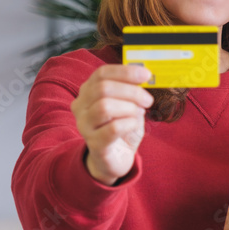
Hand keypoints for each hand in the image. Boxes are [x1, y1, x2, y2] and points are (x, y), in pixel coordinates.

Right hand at [71, 64, 153, 184]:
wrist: (116, 157)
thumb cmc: (122, 127)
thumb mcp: (128, 103)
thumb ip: (132, 89)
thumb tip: (145, 74)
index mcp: (88, 91)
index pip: (101, 73)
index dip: (125, 72)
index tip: (146, 75)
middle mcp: (80, 106)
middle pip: (103, 89)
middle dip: (131, 91)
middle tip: (147, 100)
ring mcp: (84, 126)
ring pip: (105, 107)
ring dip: (129, 108)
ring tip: (138, 113)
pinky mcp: (94, 144)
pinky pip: (113, 128)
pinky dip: (129, 123)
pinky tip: (134, 125)